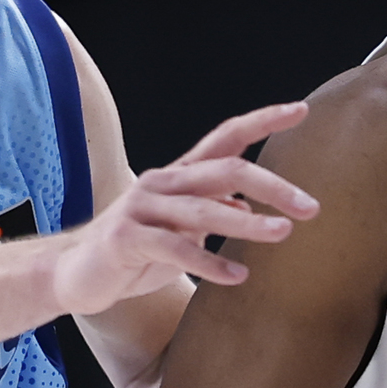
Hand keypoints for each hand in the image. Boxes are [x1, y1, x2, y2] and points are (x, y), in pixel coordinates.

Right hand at [56, 103, 315, 315]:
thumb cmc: (136, 251)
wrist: (77, 273)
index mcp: (180, 176)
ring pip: (202, 210)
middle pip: (224, 170)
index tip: (301, 110)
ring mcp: (142, 208)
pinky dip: (209, 264)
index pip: (226, 137)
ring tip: (282, 233)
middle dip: (271, 186)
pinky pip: (174, 249)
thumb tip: (248, 206)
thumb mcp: (182, 230)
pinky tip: (237, 277)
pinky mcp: (126, 239)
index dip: (263, 121)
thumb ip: (212, 212)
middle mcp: (162, 182)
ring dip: (246, 223)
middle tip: (310, 207)